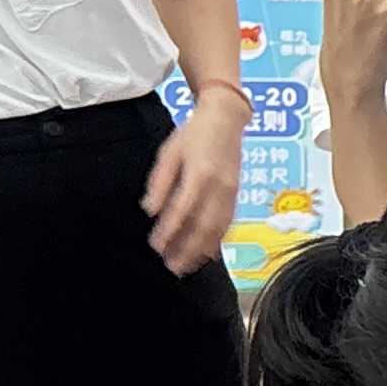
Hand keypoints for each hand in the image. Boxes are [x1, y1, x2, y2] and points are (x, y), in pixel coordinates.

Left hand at [144, 92, 245, 271]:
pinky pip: (227, 222)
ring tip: (187, 267)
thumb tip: (150, 210)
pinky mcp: (236, 194)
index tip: (155, 247)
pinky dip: (216, 241)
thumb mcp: (168, 153)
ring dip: (202, 250)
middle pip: (204, 226)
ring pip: (218, 228)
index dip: (169, 232)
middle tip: (171, 267)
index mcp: (200, 174)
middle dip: (187, 249)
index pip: (183, 210)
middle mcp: (220, 186)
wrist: (226, 118)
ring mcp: (232, 192)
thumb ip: (160, 183)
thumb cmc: (193, 133)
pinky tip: (206, 253)